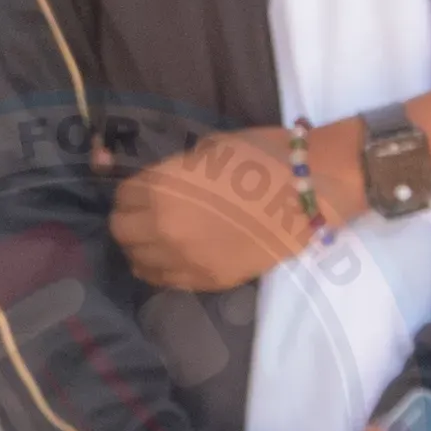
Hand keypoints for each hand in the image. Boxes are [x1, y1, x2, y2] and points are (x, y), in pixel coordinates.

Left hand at [115, 125, 332, 290]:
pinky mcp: (209, 280)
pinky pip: (165, 280)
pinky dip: (162, 267)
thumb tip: (163, 184)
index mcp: (162, 189)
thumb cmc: (262, 157)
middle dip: (130, 219)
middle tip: (147, 213)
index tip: (143, 190)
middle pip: (121, 231)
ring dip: (142, 247)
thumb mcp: (209, 150)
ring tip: (159, 236)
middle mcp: (164, 228)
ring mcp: (186, 260)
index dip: (132, 191)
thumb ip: (177, 170)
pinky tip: (174, 255)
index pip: (122, 197)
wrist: (308, 191)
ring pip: (138, 261)